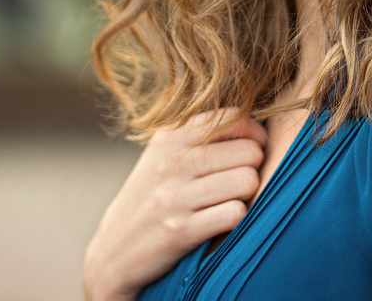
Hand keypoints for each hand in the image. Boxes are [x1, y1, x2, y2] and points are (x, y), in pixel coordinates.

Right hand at [84, 110, 267, 300]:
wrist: (114, 253)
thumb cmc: (152, 200)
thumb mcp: (164, 157)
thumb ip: (202, 136)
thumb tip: (257, 124)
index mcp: (170, 137)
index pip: (236, 119)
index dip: (255, 137)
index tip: (251, 153)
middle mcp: (171, 161)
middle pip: (249, 152)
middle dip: (253, 169)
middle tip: (239, 185)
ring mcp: (174, 196)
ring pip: (247, 181)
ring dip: (248, 196)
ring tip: (231, 202)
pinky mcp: (180, 230)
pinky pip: (236, 213)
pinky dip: (238, 220)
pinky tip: (223, 223)